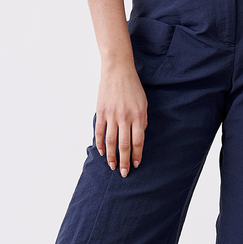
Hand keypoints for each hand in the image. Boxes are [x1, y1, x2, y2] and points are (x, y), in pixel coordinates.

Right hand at [95, 59, 147, 176]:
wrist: (118, 70)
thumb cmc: (133, 87)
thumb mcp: (143, 103)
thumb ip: (142, 121)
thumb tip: (139, 136)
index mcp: (138, 116)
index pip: (138, 142)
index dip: (137, 155)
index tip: (136, 165)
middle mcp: (125, 117)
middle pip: (124, 145)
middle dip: (124, 161)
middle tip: (124, 173)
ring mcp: (111, 115)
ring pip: (110, 141)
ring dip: (111, 156)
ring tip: (113, 166)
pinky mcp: (101, 112)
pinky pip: (99, 132)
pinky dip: (99, 144)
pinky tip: (101, 152)